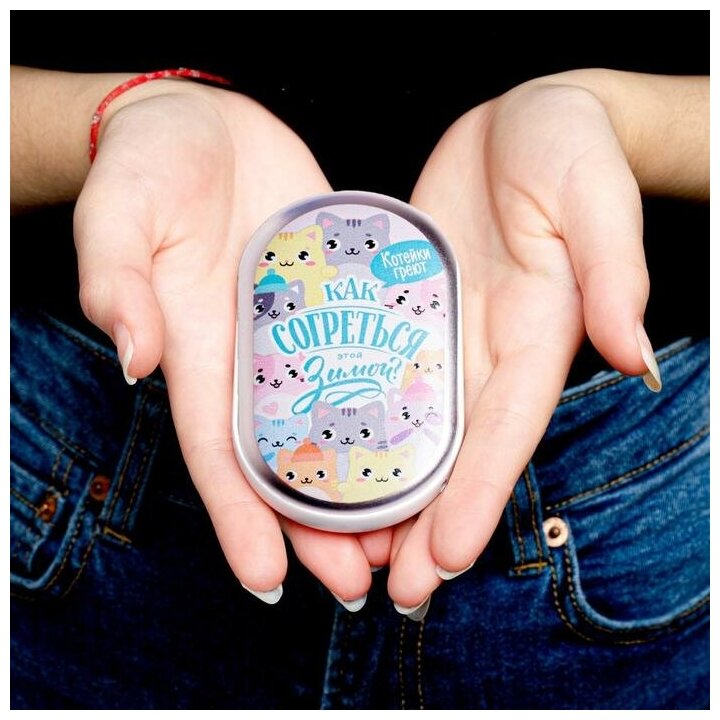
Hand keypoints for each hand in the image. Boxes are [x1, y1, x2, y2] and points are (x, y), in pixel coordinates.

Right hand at [74, 85, 390, 603]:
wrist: (206, 121)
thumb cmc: (152, 164)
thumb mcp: (123, 212)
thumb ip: (119, 280)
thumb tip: (134, 357)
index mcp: (200, 353)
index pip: (219, 454)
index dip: (241, 519)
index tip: (268, 583)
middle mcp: (254, 358)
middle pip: (287, 459)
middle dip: (318, 526)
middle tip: (363, 580)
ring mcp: (300, 331)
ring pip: (337, 422)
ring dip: (367, 481)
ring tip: (408, 534)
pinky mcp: (337, 297)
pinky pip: (370, 356)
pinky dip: (393, 402)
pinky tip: (429, 437)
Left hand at [387, 79, 656, 610]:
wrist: (525, 119)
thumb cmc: (568, 145)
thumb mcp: (593, 196)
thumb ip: (611, 273)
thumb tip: (631, 354)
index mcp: (537, 333)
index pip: (505, 430)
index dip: (475, 495)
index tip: (441, 559)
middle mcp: (489, 347)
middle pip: (456, 449)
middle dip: (425, 521)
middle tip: (389, 589)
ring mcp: (447, 331)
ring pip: (414, 425)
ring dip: (387, 489)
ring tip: (348, 549)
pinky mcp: (412, 307)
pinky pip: (382, 371)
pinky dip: (362, 421)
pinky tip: (329, 457)